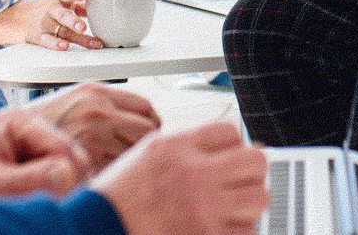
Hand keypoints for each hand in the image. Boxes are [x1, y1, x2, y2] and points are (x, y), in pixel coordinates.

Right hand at [0, 0, 102, 50]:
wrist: (18, 16)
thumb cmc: (49, 9)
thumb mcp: (62, 2)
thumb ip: (81, 5)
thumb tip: (101, 8)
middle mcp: (52, 11)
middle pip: (64, 15)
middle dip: (74, 21)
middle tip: (83, 27)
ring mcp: (45, 24)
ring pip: (61, 31)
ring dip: (76, 37)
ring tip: (86, 39)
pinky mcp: (38, 36)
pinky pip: (47, 41)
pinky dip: (56, 44)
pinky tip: (65, 47)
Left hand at [0, 106, 92, 204]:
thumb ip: (28, 179)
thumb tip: (68, 175)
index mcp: (17, 122)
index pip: (61, 146)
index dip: (68, 174)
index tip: (65, 198)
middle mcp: (31, 129)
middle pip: (70, 156)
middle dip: (66, 182)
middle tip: (55, 205)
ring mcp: (36, 146)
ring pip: (69, 168)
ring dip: (62, 188)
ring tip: (45, 205)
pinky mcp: (38, 163)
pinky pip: (61, 178)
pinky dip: (56, 192)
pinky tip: (44, 202)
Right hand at [25, 82, 161, 169]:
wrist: (6, 141)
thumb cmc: (38, 125)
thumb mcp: (72, 100)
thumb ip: (102, 104)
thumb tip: (134, 114)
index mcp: (95, 92)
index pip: (145, 106)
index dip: (150, 121)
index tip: (148, 130)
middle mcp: (97, 110)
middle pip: (148, 129)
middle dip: (145, 142)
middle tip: (136, 150)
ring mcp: (94, 134)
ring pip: (136, 151)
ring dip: (130, 158)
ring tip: (117, 161)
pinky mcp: (88, 159)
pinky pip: (117, 167)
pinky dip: (114, 170)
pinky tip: (102, 169)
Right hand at [93, 122, 269, 234]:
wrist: (98, 230)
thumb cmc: (117, 198)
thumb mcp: (145, 154)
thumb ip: (183, 146)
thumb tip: (221, 147)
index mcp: (176, 148)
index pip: (231, 132)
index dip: (235, 144)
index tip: (231, 156)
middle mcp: (193, 175)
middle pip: (255, 161)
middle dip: (252, 170)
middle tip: (242, 180)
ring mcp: (202, 210)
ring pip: (259, 197)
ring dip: (250, 202)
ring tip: (235, 207)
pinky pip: (248, 232)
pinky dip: (240, 231)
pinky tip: (223, 228)